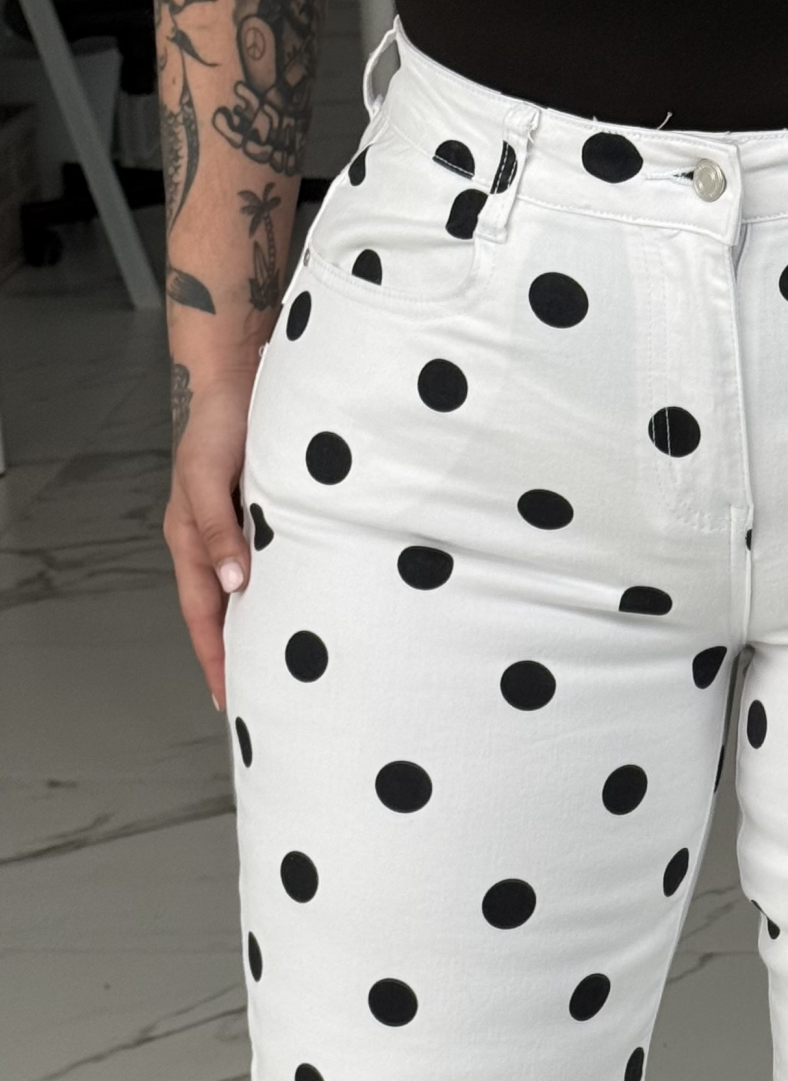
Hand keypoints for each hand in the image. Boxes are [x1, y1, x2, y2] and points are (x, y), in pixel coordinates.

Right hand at [163, 358, 257, 708]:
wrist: (239, 381)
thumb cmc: (220, 425)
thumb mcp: (208, 477)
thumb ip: (219, 530)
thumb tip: (234, 585)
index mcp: (191, 540)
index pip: (203, 615)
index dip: (216, 657)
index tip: (229, 697)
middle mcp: (213, 545)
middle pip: (223, 615)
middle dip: (238, 657)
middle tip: (263, 699)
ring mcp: (238, 534)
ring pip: (247, 595)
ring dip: (261, 629)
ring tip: (285, 670)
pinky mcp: (264, 520)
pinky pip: (271, 568)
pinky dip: (281, 594)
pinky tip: (303, 611)